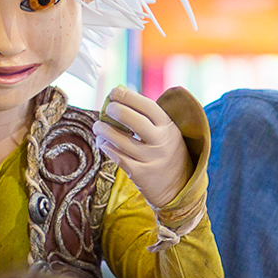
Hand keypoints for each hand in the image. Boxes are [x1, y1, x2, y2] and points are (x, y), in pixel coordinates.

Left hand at [94, 86, 191, 208]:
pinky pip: (118, 158)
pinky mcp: (141, 174)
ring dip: (104, 131)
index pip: (147, 106)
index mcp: (168, 127)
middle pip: (133, 121)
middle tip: (107, 109)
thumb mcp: (167, 132)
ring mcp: (151, 158)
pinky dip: (108, 148)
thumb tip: (122, 92)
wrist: (179, 186)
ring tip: (98, 127)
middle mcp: (161, 142)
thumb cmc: (167, 151)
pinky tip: (104, 144)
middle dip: (115, 111)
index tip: (114, 92)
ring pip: (121, 141)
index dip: (128, 96)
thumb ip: (149, 116)